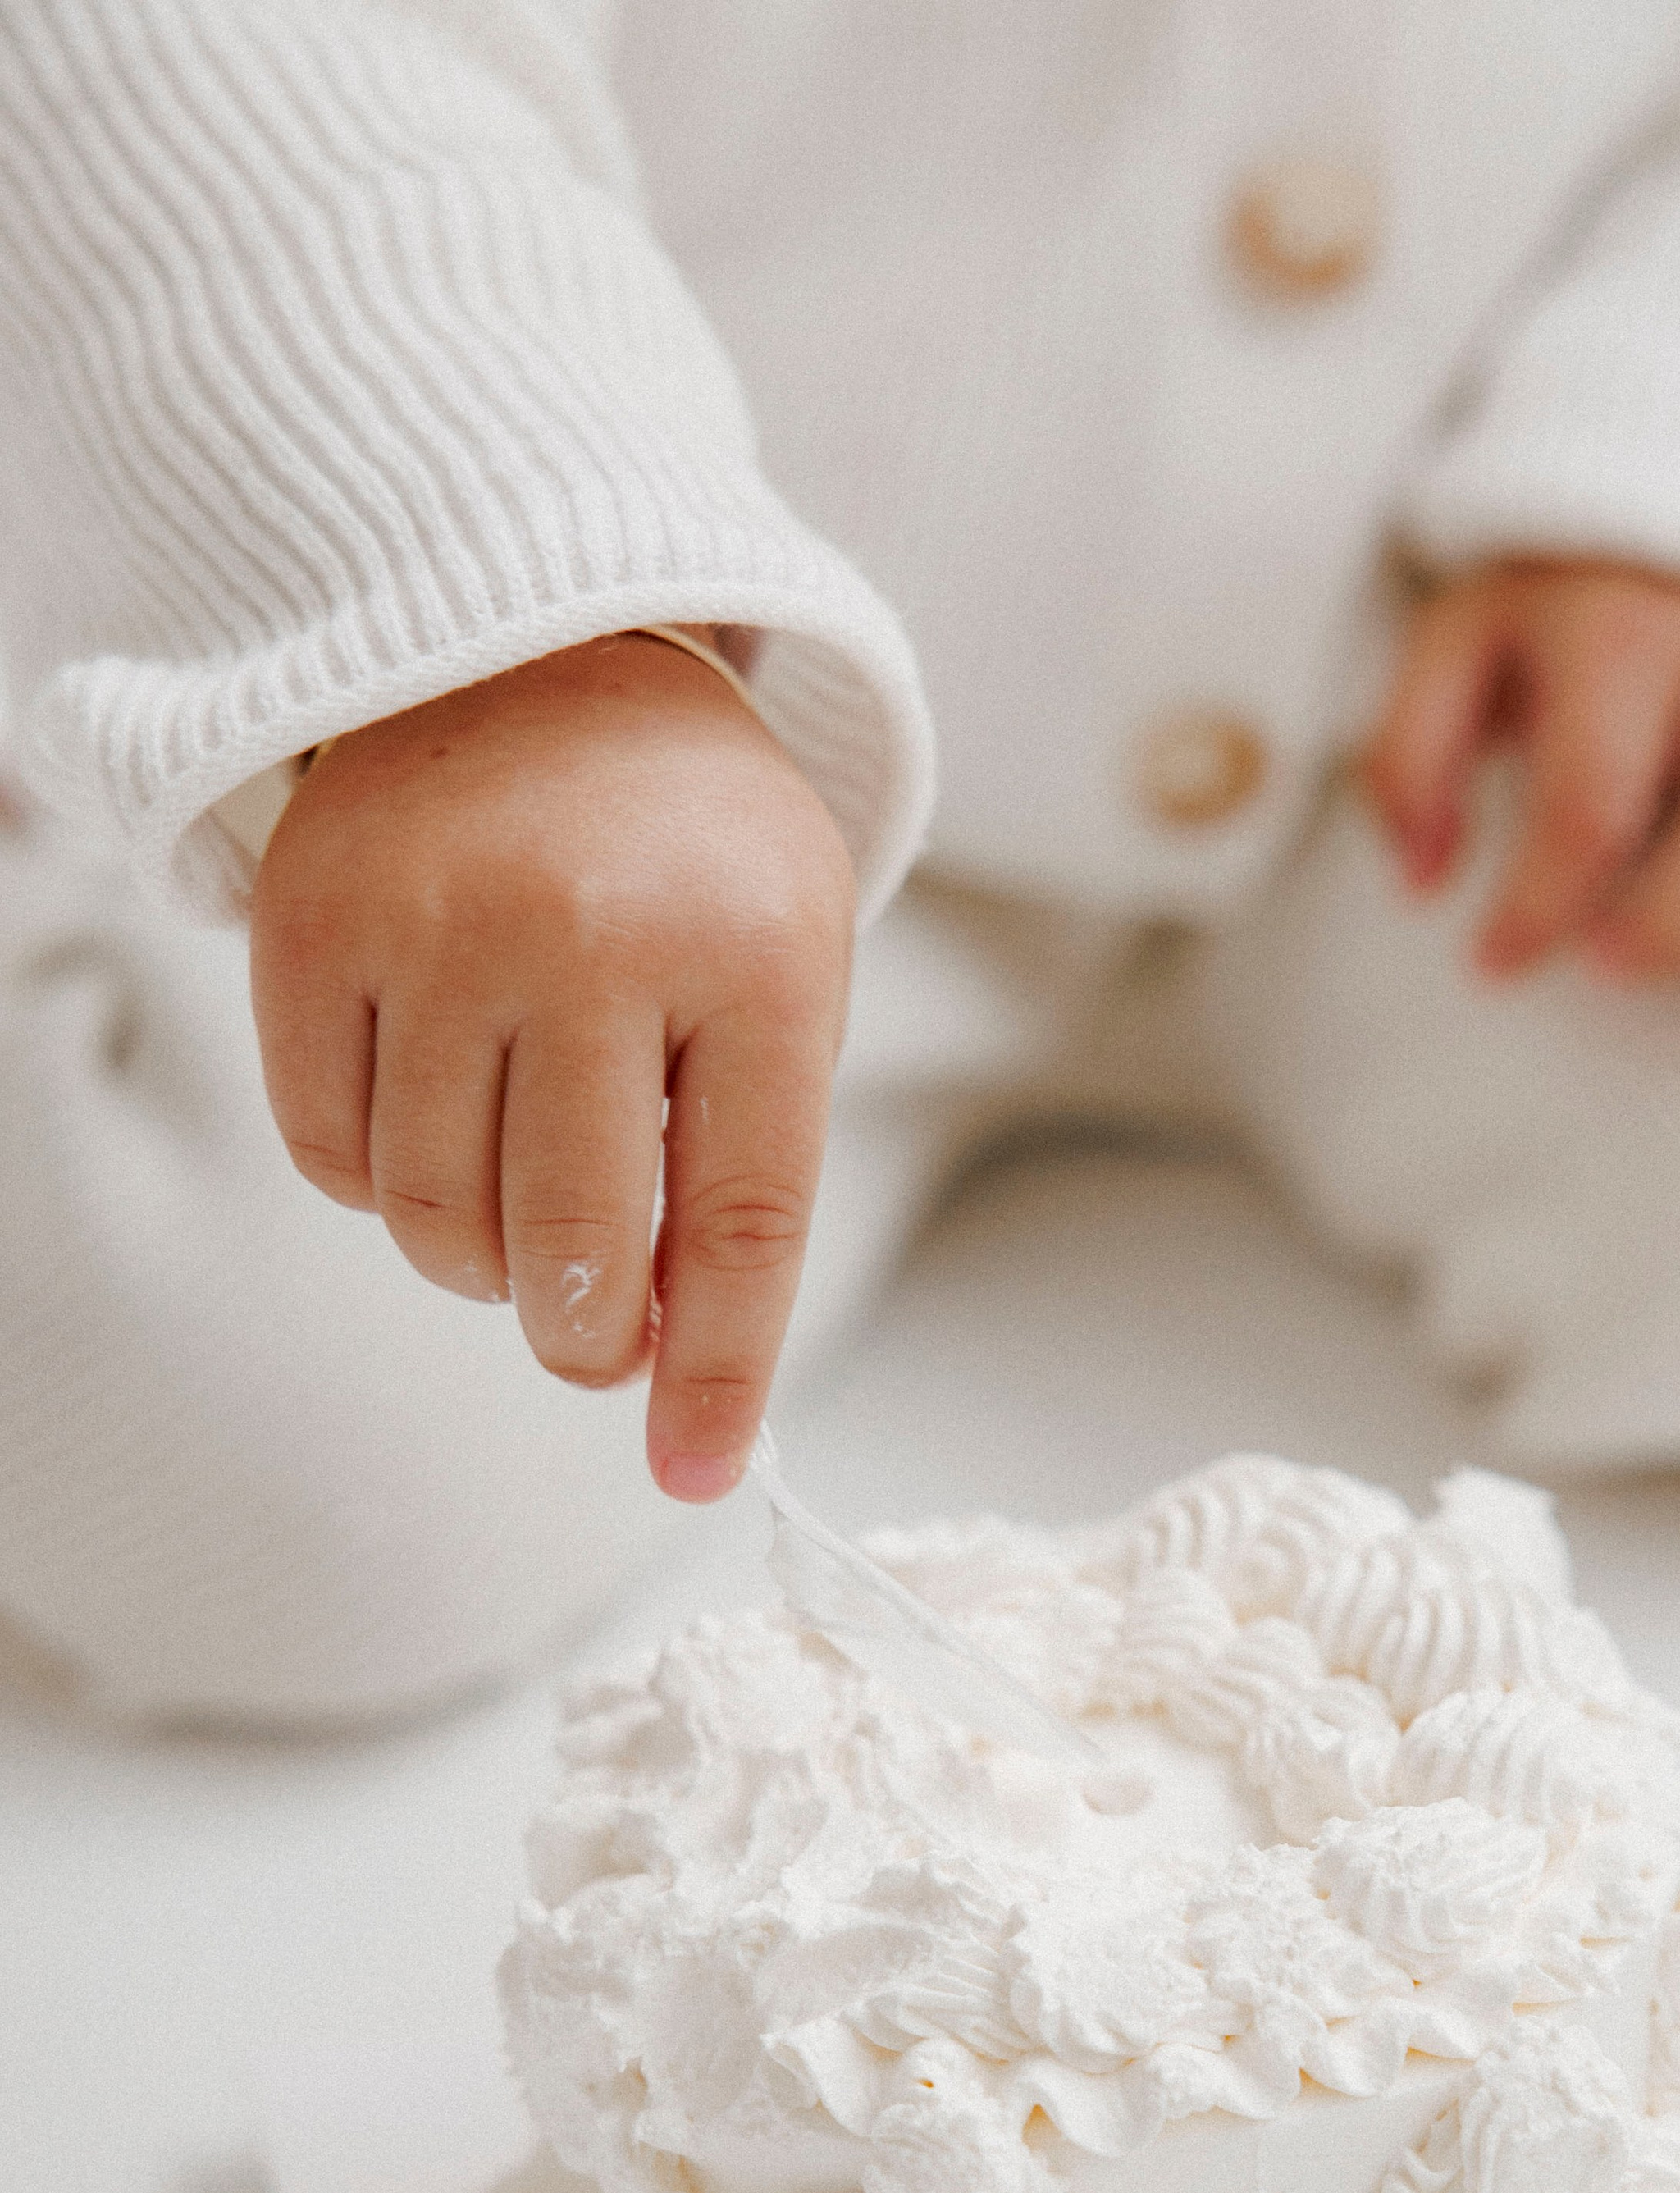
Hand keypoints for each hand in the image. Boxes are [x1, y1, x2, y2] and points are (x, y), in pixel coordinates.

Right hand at [250, 634, 855, 1499]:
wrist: (545, 650)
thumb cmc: (687, 853)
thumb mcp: (777, 976)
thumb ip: (740, 1167)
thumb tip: (673, 1372)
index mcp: (750, 956)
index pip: (741, 1227)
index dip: (721, 1374)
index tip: (703, 1469)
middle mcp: (589, 938)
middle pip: (570, 1250)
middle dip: (588, 1337)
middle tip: (599, 1331)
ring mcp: (437, 927)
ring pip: (437, 1224)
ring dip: (483, 1258)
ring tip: (524, 1182)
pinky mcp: (315, 927)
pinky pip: (332, 1156)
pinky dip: (383, 1185)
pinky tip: (439, 1113)